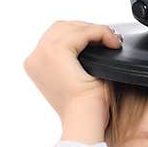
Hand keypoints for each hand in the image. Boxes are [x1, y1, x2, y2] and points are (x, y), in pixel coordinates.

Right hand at [23, 20, 121, 139]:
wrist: (84, 119)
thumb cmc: (85, 106)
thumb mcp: (76, 77)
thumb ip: (76, 57)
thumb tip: (95, 39)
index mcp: (36, 64)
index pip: (57, 36)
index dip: (80, 35)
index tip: (101, 42)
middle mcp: (35, 58)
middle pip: (62, 27)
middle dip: (86, 30)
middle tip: (108, 39)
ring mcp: (43, 53)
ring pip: (72, 27)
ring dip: (94, 30)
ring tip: (112, 41)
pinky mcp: (56, 51)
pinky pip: (82, 32)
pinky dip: (99, 33)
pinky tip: (112, 42)